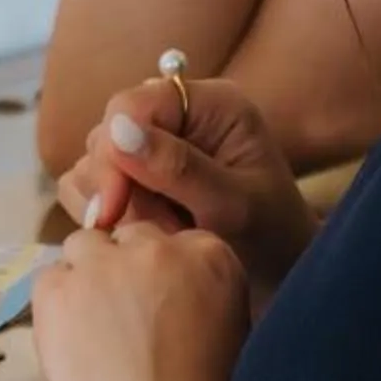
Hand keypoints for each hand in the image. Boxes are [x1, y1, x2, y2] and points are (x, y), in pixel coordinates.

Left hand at [32, 218, 248, 380]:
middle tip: (124, 320)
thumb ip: (201, 292)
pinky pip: (49, 277)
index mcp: (210, 255)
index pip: (174, 242)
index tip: (161, 309)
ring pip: (85, 247)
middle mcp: (156, 246)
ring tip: (91, 329)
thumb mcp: (229, 333)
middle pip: (129, 239)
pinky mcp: (57, 288)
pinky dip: (55, 303)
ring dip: (88, 278)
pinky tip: (68, 341)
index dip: (162, 278)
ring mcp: (103, 264)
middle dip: (126, 272)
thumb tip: (174, 292)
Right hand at [57, 73, 316, 299]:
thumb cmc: (273, 239)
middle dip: (116, 183)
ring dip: (114, 201)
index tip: (111, 207)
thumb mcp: (235, 206)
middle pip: (109, 130)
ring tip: (157, 235)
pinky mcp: (141, 174)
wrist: (283, 276)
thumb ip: (179, 167)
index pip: (134, 104)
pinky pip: (97, 183)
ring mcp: (157, 144)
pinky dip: (109, 212)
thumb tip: (119, 131)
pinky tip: (141, 236)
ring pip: (96, 157)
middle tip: (147, 231)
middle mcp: (179, 114)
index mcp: (211, 104)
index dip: (113, 150)